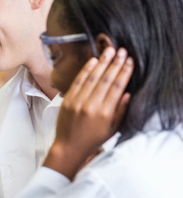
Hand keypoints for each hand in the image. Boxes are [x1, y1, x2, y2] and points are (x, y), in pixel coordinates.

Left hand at [44, 47, 132, 180]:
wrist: (69, 147)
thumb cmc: (93, 139)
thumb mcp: (113, 128)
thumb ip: (121, 111)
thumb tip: (127, 93)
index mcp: (105, 113)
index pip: (117, 87)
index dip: (124, 72)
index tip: (130, 61)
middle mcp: (91, 106)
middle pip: (105, 79)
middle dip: (115, 63)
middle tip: (122, 51)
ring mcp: (77, 102)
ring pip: (92, 78)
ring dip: (102, 62)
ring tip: (109, 50)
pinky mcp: (67, 100)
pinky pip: (78, 81)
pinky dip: (86, 70)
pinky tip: (93, 61)